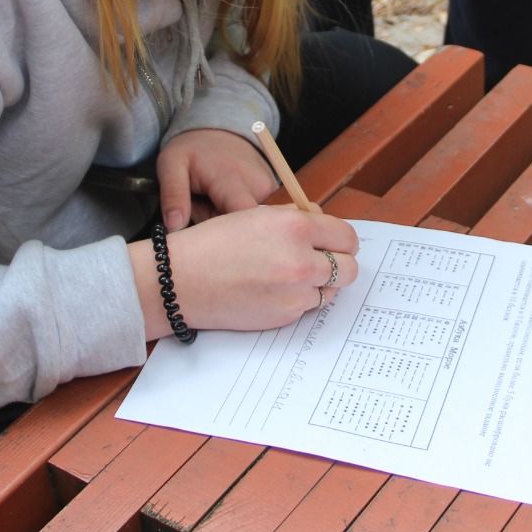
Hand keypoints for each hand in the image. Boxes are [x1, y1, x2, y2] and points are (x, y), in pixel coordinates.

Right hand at [129, 206, 358, 335]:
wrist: (181, 280)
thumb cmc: (213, 244)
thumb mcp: (256, 216)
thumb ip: (294, 219)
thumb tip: (322, 224)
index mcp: (295, 226)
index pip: (347, 236)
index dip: (342, 240)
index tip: (335, 244)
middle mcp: (301, 260)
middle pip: (350, 267)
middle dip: (339, 264)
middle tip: (322, 262)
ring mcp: (296, 292)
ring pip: (332, 290)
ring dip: (320, 284)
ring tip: (291, 277)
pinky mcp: (286, 315)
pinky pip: (309, 306)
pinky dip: (300, 300)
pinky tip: (275, 291)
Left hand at [157, 128, 276, 229]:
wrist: (218, 132)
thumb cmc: (192, 149)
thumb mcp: (171, 164)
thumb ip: (173, 195)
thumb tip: (176, 227)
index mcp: (233, 181)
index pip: (242, 221)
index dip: (225, 238)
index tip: (206, 237)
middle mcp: (260, 187)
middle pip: (244, 228)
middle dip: (220, 229)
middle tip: (202, 207)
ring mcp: (271, 191)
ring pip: (250, 224)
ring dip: (228, 222)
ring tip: (214, 202)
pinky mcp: (275, 194)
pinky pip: (257, 217)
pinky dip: (238, 216)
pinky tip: (227, 203)